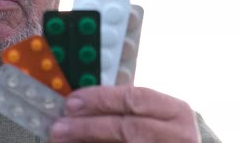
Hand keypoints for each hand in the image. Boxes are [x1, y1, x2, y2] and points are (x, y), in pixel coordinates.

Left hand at [48, 85, 199, 142]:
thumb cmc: (165, 132)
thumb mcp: (156, 115)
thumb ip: (126, 107)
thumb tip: (79, 104)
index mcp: (177, 111)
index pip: (135, 98)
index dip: (101, 98)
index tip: (72, 101)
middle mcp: (178, 135)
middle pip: (128, 128)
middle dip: (89, 125)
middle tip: (59, 126)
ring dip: (89, 141)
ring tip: (63, 139)